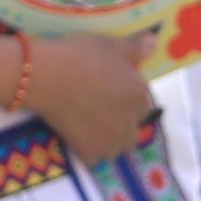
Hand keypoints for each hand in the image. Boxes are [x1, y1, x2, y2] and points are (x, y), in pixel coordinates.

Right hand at [21, 33, 159, 160]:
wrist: (46, 77)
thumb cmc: (79, 56)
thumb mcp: (111, 45)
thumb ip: (136, 48)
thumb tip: (154, 43)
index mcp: (139, 94)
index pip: (140, 103)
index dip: (124, 99)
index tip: (107, 94)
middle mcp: (132, 120)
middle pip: (132, 126)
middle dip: (120, 121)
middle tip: (96, 110)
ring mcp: (113, 140)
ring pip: (118, 146)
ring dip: (109, 139)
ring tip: (89, 127)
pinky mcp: (92, 152)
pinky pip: (96, 158)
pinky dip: (88, 151)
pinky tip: (76, 137)